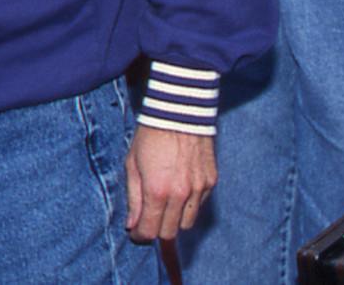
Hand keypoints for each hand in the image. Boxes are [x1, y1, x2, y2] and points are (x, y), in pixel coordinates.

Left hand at [125, 125, 216, 242]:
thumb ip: (133, 198)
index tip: (137, 231)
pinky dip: (190, 204)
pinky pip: (200, 205)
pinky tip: (181, 187)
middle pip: (169, 233)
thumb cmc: (152, 134)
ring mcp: (198, 188)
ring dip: (175, 219)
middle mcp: (180, 194)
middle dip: (157, 229)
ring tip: (167, 203)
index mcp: (157, 191)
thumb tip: (132, 224)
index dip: (140, 236)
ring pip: (187, 223)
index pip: (149, 232)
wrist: (180, 108)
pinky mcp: (211, 180)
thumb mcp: (133, 163)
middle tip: (150, 217)